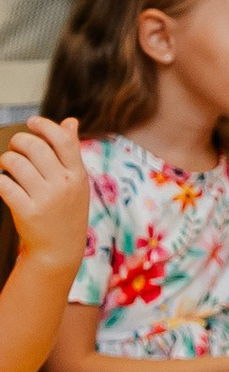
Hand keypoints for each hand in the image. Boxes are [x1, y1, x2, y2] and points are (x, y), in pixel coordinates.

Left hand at [0, 115, 92, 272]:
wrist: (59, 250)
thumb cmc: (67, 212)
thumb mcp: (77, 183)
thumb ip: (71, 152)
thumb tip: (70, 122)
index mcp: (78, 175)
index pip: (63, 139)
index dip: (44, 125)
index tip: (32, 122)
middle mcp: (63, 185)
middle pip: (35, 147)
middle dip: (18, 142)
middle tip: (15, 148)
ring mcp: (45, 199)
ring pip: (15, 163)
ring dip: (6, 160)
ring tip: (8, 167)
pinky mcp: (26, 211)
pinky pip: (3, 184)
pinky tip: (4, 183)